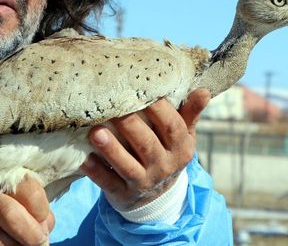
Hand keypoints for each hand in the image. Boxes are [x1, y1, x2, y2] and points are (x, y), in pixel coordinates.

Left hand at [80, 88, 210, 210]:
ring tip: (95, 132)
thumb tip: (205, 90)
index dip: (158, 109)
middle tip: (111, 106)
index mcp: (181, 148)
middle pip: (147, 144)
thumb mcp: (183, 136)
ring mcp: (143, 183)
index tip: (141, 88)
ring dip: (111, 149)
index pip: (172, 127)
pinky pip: (108, 183)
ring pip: (127, 166)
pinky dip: (96, 172)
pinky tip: (83, 160)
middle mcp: (164, 167)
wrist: (158, 199)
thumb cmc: (167, 153)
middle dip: (129, 125)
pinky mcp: (123, 195)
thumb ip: (189, 113)